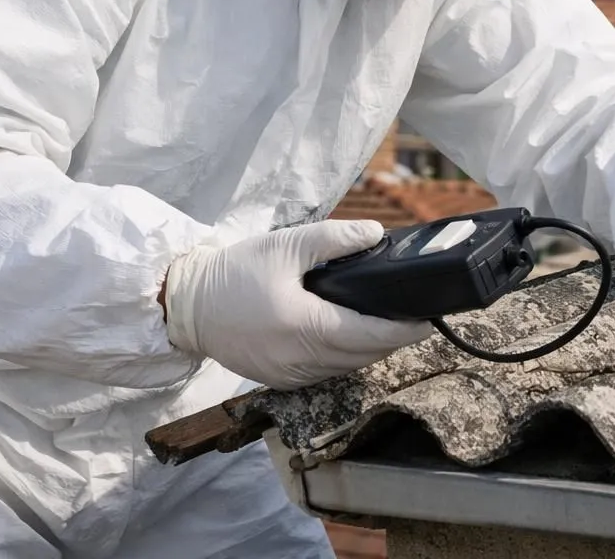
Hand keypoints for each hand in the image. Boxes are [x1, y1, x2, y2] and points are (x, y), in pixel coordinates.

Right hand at [163, 219, 431, 389]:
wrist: (187, 305)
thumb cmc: (235, 272)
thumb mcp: (287, 245)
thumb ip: (335, 239)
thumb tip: (376, 234)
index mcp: (304, 326)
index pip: (370, 336)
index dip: (404, 330)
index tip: (427, 319)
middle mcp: (299, 359)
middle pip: (363, 356)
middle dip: (391, 339)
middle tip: (411, 317)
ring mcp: (289, 376)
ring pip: (346, 369)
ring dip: (369, 351)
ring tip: (387, 326)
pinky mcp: (279, 381)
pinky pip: (325, 374)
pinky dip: (344, 359)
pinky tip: (350, 338)